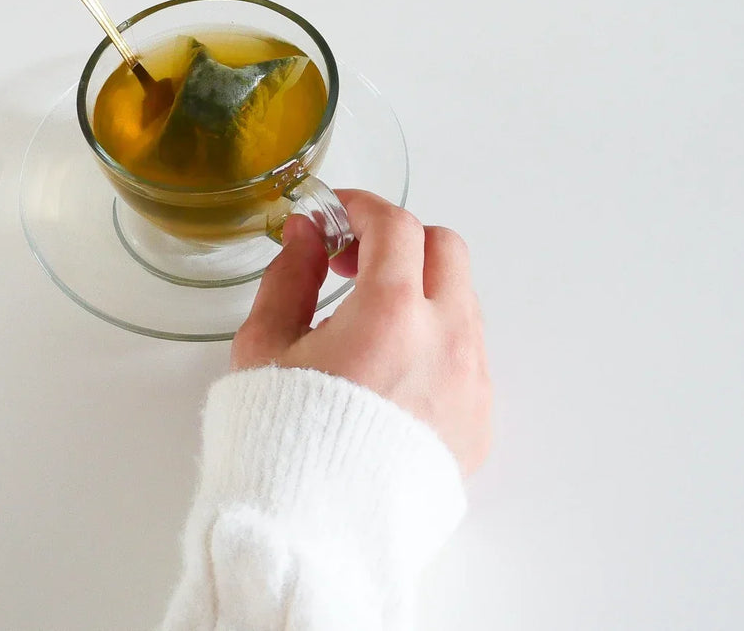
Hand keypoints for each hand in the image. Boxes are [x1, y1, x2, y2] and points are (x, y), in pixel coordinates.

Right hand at [231, 191, 491, 474]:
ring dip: (419, 288)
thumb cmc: (280, 440)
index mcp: (390, 315)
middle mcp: (446, 341)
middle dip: (399, 240)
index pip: (396, 225)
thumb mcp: (264, 347)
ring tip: (365, 321)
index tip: (333, 214)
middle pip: (446, 248)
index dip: (361, 207)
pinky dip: (435, 337)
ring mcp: (471, 383)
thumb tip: (306, 233)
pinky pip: (468, 353)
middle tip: (351, 261)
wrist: (313, 535)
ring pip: (462, 300)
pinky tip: (390, 368)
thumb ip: (288, 276)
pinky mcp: (480, 421)